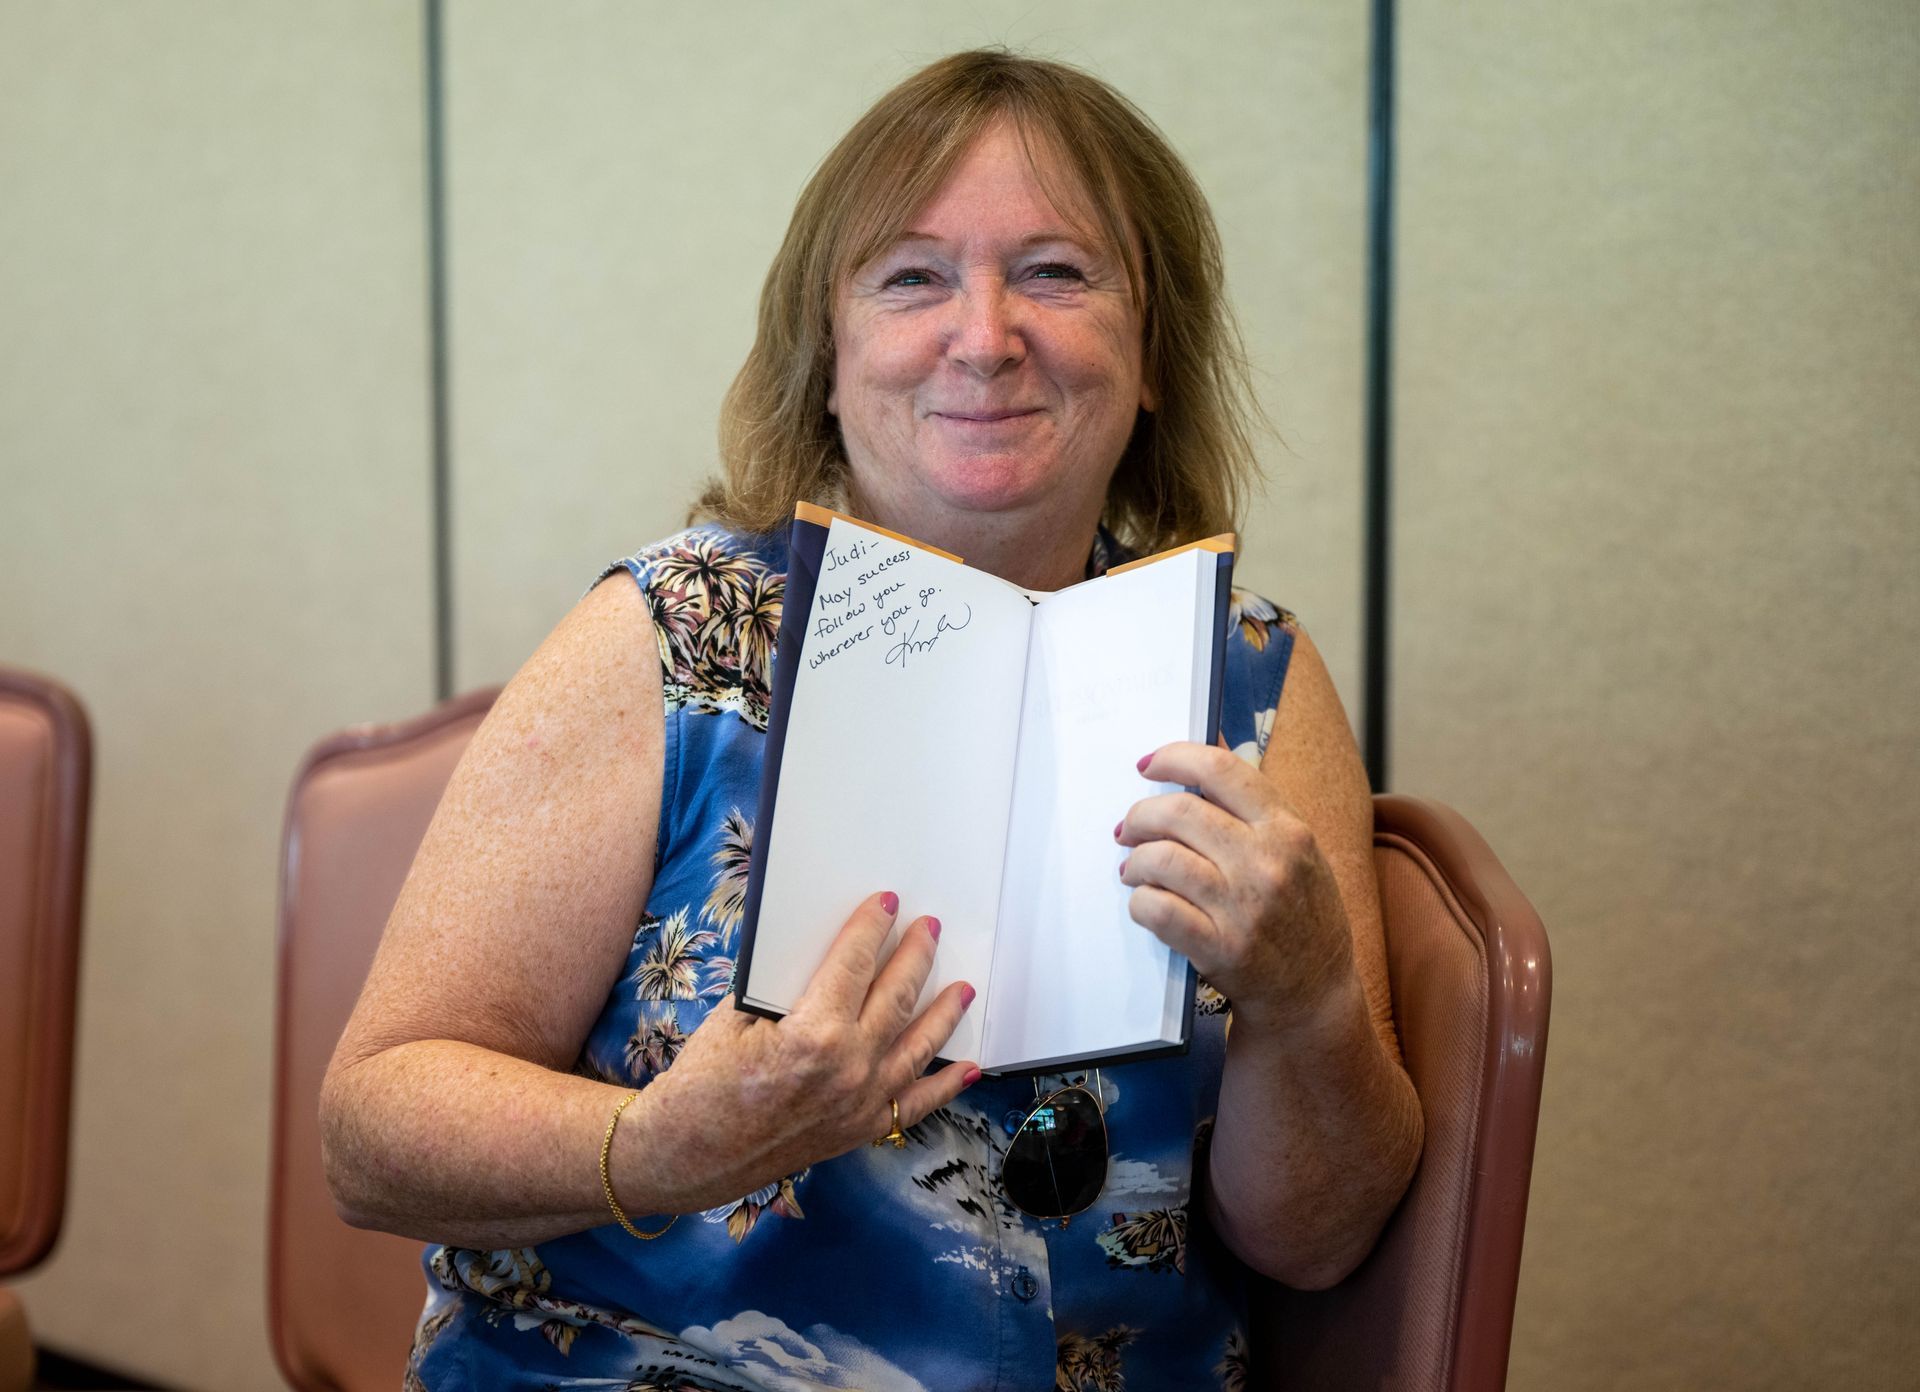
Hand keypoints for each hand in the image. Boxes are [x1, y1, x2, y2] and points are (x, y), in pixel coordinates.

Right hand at [621, 891, 977, 1212]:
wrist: (689, 1155)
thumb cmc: (703, 1083)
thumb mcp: (734, 1017)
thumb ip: (782, 988)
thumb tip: (818, 957)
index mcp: (814, 1033)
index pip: (854, 964)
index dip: (871, 928)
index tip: (888, 904)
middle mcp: (849, 1068)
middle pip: (895, 998)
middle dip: (916, 957)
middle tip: (931, 928)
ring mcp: (861, 1103)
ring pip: (917, 1047)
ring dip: (943, 1013)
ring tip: (963, 987)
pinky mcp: (861, 1130)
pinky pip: (916, 1105)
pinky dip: (946, 1085)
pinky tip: (968, 1068)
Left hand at [1117, 742, 1354, 1033]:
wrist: (1315, 995)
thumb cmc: (1302, 917)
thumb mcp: (1298, 852)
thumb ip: (1255, 810)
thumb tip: (1201, 761)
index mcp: (1288, 830)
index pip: (1221, 771)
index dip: (1174, 758)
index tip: (1149, 764)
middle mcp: (1267, 863)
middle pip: (1180, 812)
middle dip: (1141, 815)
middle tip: (1128, 828)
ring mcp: (1243, 908)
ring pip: (1161, 859)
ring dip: (1135, 861)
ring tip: (1134, 870)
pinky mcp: (1220, 949)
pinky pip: (1157, 909)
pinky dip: (1140, 902)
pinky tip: (1145, 903)